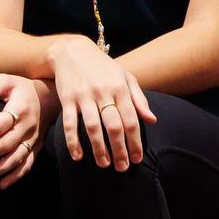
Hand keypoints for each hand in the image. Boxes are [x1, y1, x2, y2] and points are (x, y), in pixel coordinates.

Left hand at [0, 74, 50, 189]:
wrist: (49, 97)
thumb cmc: (21, 88)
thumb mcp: (6, 80)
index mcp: (20, 109)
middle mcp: (28, 126)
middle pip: (6, 145)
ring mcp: (34, 138)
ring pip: (16, 158)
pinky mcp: (36, 147)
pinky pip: (28, 164)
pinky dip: (16, 176)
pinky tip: (2, 185)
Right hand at [46, 36, 155, 170]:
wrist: (72, 51)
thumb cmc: (102, 67)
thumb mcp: (124, 77)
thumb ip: (138, 99)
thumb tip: (152, 120)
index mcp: (120, 88)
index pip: (131, 120)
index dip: (135, 142)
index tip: (137, 159)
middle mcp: (103, 92)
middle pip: (114, 126)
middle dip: (120, 149)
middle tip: (122, 168)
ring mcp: (84, 96)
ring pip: (93, 127)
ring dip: (99, 148)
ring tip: (104, 165)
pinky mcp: (66, 98)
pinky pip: (70, 123)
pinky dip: (73, 140)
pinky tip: (77, 155)